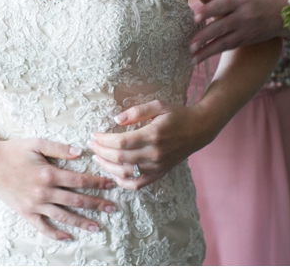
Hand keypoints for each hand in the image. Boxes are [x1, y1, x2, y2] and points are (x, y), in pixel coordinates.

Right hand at [0, 138, 116, 240]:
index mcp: (49, 173)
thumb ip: (59, 148)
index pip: (80, 180)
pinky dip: (55, 234)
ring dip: (81, 222)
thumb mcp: (36, 143)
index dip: (97, 183)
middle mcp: (44, 192)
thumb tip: (80, 151)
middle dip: (96, 204)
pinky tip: (68, 237)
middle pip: (76, 200)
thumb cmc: (13, 150)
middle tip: (112, 208)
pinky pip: (43, 227)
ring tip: (96, 227)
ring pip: (63, 216)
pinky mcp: (26, 212)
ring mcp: (35, 204)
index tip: (111, 185)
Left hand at [86, 101, 217, 190]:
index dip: (104, 140)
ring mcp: (157, 166)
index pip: (121, 142)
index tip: (94, 135)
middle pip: (120, 158)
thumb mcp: (158, 106)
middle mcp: (154, 154)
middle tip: (91, 145)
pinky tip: (112, 174)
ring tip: (97, 158)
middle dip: (101, 152)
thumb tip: (116, 120)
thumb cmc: (177, 115)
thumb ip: (136, 112)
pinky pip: (137, 184)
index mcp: (153, 135)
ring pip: (126, 173)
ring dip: (107, 167)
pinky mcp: (159, 174)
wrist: (198, 130)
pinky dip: (122, 182)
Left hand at [189, 0, 289, 62]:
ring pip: (225, 42)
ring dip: (207, 51)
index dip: (208, 11)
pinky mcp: (249, 40)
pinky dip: (217, 51)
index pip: (222, 5)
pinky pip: (230, 46)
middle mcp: (244, 16)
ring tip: (192, 58)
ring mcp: (247, 30)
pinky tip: (204, 55)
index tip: (195, 18)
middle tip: (189, 45)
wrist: (288, 13)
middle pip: (221, 27)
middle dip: (204, 37)